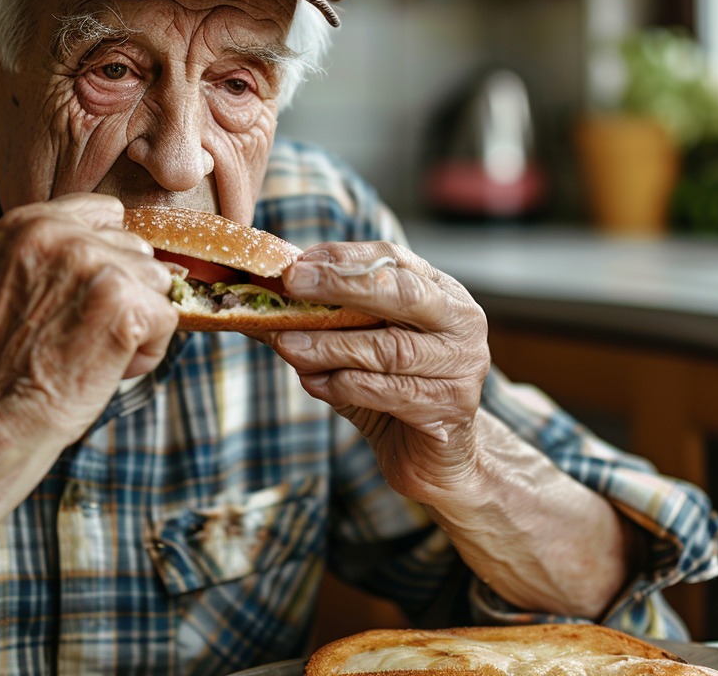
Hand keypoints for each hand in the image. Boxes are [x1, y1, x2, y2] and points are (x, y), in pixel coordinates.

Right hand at [0, 193, 178, 443]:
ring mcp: (95, 265)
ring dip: (136, 321)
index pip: (107, 214)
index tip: (78, 297)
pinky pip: (168, 317)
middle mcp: (61, 234)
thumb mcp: (20, 277)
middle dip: (122, 293)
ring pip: (157, 281)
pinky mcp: (126, 302)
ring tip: (89, 348)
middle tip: (75, 330)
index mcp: (29, 222)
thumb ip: (66, 250)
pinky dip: (147, 351)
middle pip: (136, 249)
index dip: (106, 259)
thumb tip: (139, 248)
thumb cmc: (13, 357)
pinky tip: (105, 366)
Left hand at [256, 242, 491, 502]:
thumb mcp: (355, 349)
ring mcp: (462, 365)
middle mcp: (460, 322)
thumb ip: (318, 323)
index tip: (297, 264)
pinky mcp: (451, 408)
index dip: (344, 258)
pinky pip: (391, 392)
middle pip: (401, 293)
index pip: (392, 259)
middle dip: (341, 286)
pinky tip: (315, 385)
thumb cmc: (390, 393)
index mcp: (440, 293)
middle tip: (292, 284)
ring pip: (390, 349)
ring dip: (331, 346)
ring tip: (288, 345)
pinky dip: (346, 386)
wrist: (435, 459)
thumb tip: (255, 304)